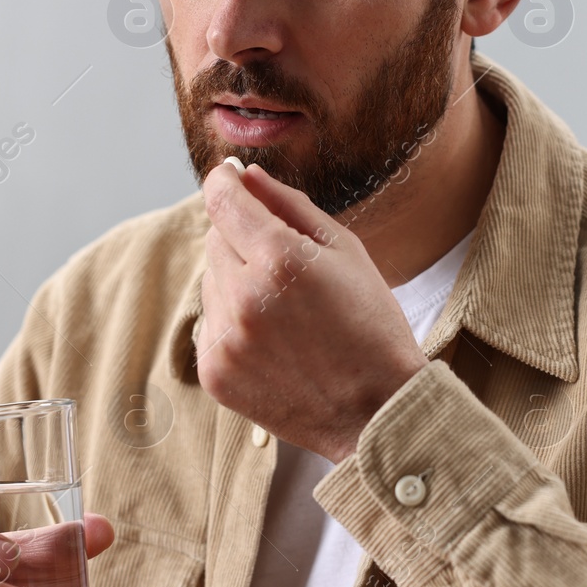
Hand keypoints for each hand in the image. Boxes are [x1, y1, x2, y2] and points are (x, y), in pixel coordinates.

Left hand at [198, 160, 428, 461]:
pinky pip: (209, 325)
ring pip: (210, 282)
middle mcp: (242, 298)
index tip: (229, 175)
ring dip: (236, 283)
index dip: (223, 180)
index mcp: (279, 260)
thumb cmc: (370, 325)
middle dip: (242, 240)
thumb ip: (290, 205)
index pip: (222, 200)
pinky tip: (273, 340)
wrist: (376, 411)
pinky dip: (232, 324)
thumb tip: (246, 175)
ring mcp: (224, 341)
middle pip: (215, 240)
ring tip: (285, 311)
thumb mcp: (345, 250)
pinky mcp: (214, 374)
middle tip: (286, 266)